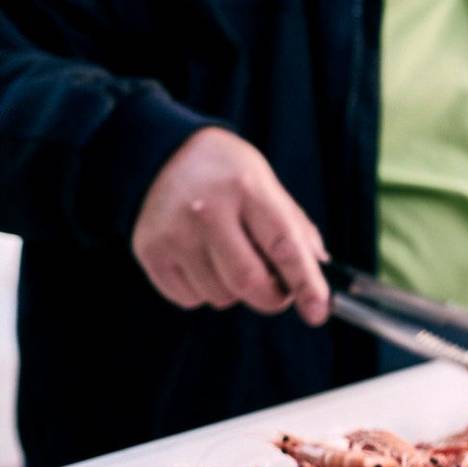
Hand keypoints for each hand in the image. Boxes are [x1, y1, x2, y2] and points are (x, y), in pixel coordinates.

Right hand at [131, 127, 330, 324]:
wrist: (169, 153)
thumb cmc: (231, 177)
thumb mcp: (270, 187)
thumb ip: (297, 232)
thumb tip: (318, 277)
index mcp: (248, 189)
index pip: (283, 246)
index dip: (305, 284)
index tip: (318, 313)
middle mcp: (206, 209)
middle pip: (248, 282)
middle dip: (272, 298)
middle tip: (277, 289)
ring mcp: (173, 231)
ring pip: (219, 296)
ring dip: (235, 291)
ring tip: (230, 258)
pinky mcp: (149, 249)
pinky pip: (189, 298)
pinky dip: (204, 291)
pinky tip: (202, 260)